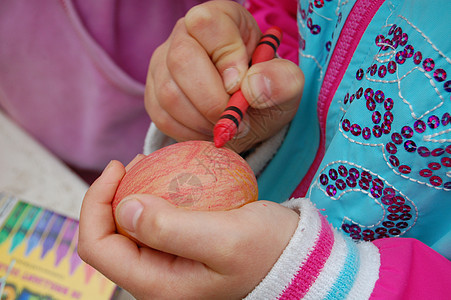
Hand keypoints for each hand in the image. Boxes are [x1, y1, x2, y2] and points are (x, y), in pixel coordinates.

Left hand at [78, 157, 298, 298]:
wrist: (294, 257)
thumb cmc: (266, 251)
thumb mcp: (224, 239)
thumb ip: (170, 228)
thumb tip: (124, 207)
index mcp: (156, 285)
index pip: (97, 247)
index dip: (95, 203)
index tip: (118, 167)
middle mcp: (154, 281)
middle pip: (107, 236)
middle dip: (111, 195)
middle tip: (137, 161)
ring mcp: (166, 267)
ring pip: (127, 228)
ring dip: (131, 193)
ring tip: (150, 164)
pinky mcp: (179, 252)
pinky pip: (151, 223)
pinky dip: (153, 196)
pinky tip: (169, 177)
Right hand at [145, 1, 303, 152]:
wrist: (246, 115)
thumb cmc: (265, 92)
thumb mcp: (286, 86)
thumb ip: (281, 80)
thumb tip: (252, 85)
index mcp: (220, 18)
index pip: (207, 23)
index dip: (226, 58)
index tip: (241, 86)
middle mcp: (184, 35)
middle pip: (181, 60)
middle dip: (212, 100)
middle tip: (235, 118)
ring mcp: (162, 64)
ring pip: (169, 93)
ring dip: (202, 120)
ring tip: (224, 125)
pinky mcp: (152, 93)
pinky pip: (161, 116)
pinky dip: (188, 132)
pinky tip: (207, 129)